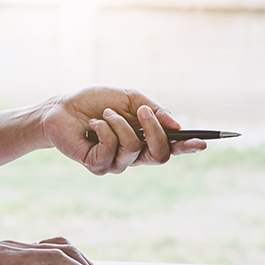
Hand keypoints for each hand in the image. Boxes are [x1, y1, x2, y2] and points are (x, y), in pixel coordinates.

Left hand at [40, 86, 206, 174]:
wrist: (61, 108)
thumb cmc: (95, 103)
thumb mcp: (128, 99)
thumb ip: (153, 111)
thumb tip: (176, 125)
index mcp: (143, 140)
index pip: (170, 149)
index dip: (188, 148)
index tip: (202, 143)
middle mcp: (132, 156)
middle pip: (160, 156)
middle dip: (155, 131)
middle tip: (142, 111)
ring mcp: (114, 164)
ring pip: (133, 149)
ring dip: (120, 124)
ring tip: (104, 114)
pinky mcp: (96, 165)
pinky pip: (110, 149)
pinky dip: (104, 129)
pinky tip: (92, 125)